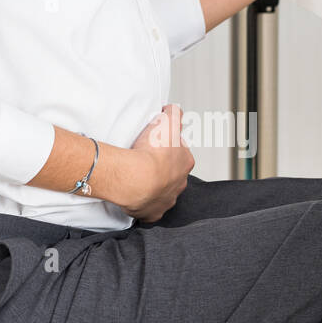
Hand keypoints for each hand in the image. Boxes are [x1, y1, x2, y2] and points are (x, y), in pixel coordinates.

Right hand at [117, 104, 194, 222]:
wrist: (136, 178)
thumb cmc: (152, 153)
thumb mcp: (167, 121)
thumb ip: (173, 112)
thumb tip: (173, 110)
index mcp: (186, 163)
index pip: (181, 153)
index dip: (169, 148)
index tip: (158, 146)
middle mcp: (180, 183)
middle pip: (173, 175)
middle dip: (163, 169)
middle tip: (146, 162)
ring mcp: (167, 200)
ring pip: (162, 193)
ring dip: (153, 187)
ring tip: (138, 179)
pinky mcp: (153, 212)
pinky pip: (150, 210)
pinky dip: (144, 205)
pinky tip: (136, 198)